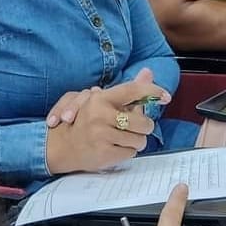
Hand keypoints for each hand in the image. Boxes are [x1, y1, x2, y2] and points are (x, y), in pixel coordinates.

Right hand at [45, 80, 159, 174]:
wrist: (60, 146)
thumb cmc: (84, 121)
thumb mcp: (102, 101)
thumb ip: (129, 89)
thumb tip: (148, 72)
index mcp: (100, 99)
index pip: (133, 90)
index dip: (152, 92)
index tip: (165, 96)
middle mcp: (101, 115)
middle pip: (143, 122)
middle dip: (145, 127)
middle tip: (137, 128)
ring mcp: (102, 135)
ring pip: (139, 140)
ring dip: (136, 141)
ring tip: (123, 138)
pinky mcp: (103, 153)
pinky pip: (130, 153)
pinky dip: (127, 152)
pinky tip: (115, 148)